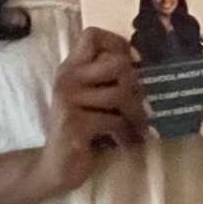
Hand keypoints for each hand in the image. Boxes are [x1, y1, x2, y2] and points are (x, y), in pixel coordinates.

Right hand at [34, 28, 147, 194]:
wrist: (55, 168)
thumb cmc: (83, 131)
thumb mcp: (94, 100)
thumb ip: (109, 79)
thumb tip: (147, 65)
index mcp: (72, 68)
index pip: (92, 35)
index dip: (118, 44)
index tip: (134, 64)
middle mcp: (67, 78)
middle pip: (118, 63)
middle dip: (137, 87)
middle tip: (141, 105)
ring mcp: (68, 100)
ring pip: (120, 93)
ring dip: (136, 115)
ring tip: (138, 128)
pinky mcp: (73, 124)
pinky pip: (114, 121)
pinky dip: (126, 135)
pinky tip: (124, 143)